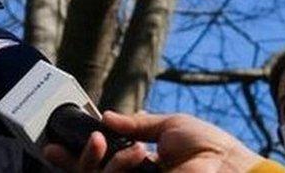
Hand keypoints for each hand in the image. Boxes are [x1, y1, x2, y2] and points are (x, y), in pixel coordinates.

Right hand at [43, 111, 262, 172]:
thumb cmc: (209, 148)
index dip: (75, 157)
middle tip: (91, 141)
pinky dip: (118, 168)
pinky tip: (137, 158)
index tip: (54, 146)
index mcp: (139, 166)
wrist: (230, 166)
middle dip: (78, 159)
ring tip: (134, 151)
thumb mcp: (167, 126)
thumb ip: (135, 124)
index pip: (97, 165)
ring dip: (105, 162)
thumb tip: (107, 116)